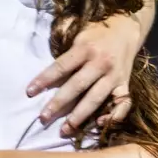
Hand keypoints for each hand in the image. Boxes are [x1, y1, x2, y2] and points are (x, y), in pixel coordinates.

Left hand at [28, 13, 139, 135]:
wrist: (127, 27)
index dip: (45, 79)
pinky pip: (122, 104)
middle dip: (59, 104)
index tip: (30, 92)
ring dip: (79, 116)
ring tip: (65, 130)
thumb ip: (62, 43)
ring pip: (96, 99)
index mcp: (86, 48)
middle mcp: (101, 63)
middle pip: (77, 86)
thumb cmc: (97, 31)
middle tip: (43, 118)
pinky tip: (99, 124)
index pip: (61, 66)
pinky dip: (113, 116)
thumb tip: (41, 53)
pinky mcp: (125, 84)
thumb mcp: (78, 30)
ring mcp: (114, 76)